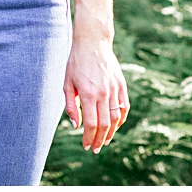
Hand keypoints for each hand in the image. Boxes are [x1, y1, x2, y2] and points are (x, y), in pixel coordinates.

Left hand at [63, 36, 128, 152]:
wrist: (92, 42)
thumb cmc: (76, 62)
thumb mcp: (67, 83)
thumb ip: (71, 105)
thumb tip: (76, 126)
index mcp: (88, 94)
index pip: (91, 124)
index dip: (89, 138)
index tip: (86, 146)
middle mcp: (103, 93)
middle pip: (105, 125)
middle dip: (100, 140)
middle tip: (96, 149)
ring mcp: (114, 89)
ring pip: (116, 118)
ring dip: (111, 133)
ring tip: (105, 141)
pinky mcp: (121, 85)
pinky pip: (124, 107)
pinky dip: (121, 119)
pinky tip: (115, 126)